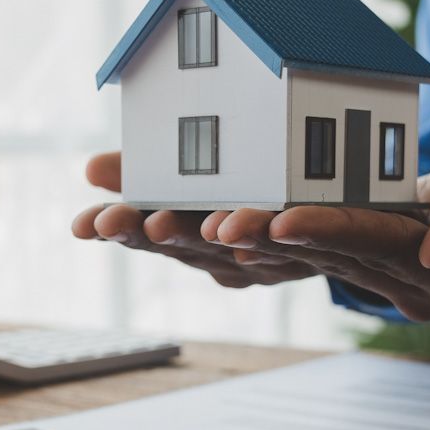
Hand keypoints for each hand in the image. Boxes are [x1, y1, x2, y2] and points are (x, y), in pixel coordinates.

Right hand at [69, 152, 318, 289]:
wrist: (346, 234)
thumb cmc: (255, 203)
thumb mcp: (194, 186)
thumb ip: (148, 175)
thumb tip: (91, 170)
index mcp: (196, 236)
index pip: (148, 233)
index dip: (119, 230)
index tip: (83, 226)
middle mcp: (231, 256)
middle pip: (193, 246)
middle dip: (165, 235)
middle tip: (141, 223)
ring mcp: (276, 259)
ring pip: (251, 250)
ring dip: (229, 238)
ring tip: (211, 227)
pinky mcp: (324, 251)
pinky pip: (311, 246)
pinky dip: (296, 236)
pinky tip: (279, 229)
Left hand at [203, 133, 429, 319]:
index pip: (376, 247)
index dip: (327, 231)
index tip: (277, 218)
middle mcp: (405, 284)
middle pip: (323, 257)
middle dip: (258, 238)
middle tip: (197, 222)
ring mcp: (382, 275)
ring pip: (302, 256)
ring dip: (239, 240)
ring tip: (176, 225)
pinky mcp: (365, 257)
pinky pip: (305, 247)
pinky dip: (256, 234)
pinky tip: (204, 226)